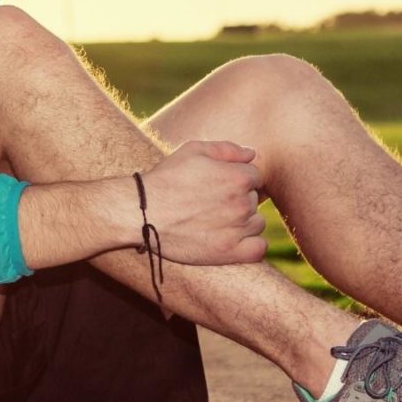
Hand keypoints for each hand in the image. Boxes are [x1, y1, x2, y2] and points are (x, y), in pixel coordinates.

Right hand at [138, 138, 267, 264]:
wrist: (143, 213)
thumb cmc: (166, 179)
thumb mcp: (193, 151)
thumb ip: (227, 149)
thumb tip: (252, 153)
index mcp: (237, 178)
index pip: (255, 177)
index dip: (238, 179)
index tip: (219, 185)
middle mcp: (242, 204)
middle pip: (255, 200)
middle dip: (238, 199)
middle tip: (212, 202)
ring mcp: (237, 230)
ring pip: (257, 223)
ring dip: (244, 221)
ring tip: (218, 220)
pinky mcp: (229, 252)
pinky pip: (258, 248)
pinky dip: (250, 244)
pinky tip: (233, 238)